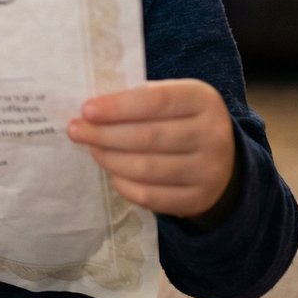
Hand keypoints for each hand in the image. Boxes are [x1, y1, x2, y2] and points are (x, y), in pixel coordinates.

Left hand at [66, 79, 235, 219]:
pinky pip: (151, 195)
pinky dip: (124, 184)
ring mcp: (209, 170)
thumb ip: (138, 98)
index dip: (118, 106)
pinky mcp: (198, 199)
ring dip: (110, 159)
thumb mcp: (171, 98)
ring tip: (92, 149)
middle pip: (149, 137)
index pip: (156, 101)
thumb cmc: (180, 120)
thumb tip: (91, 109)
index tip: (86, 110)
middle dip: (105, 134)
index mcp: (202, 100)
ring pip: (147, 168)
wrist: (221, 161)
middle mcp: (212, 135)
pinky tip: (112, 173)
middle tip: (76, 131)